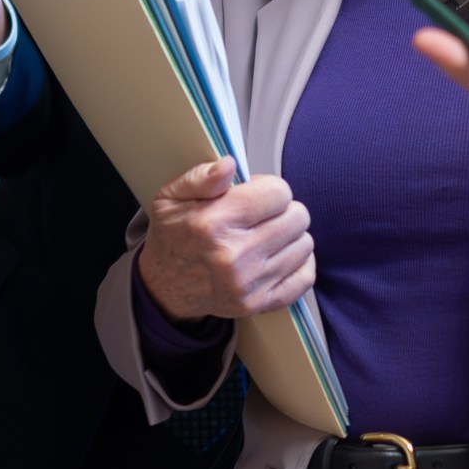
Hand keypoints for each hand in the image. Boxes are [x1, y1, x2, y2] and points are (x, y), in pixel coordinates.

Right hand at [137, 159, 316, 322]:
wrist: (163, 287)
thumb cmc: (173, 236)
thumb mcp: (171, 197)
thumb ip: (201, 176)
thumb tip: (230, 165)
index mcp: (214, 222)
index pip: (278, 193)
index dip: (270, 188)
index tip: (257, 195)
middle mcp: (233, 255)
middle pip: (297, 217)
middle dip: (284, 210)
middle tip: (264, 216)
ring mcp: (248, 283)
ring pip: (304, 244)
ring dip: (290, 236)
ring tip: (268, 236)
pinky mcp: (258, 304)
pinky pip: (305, 277)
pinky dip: (299, 263)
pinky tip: (281, 256)